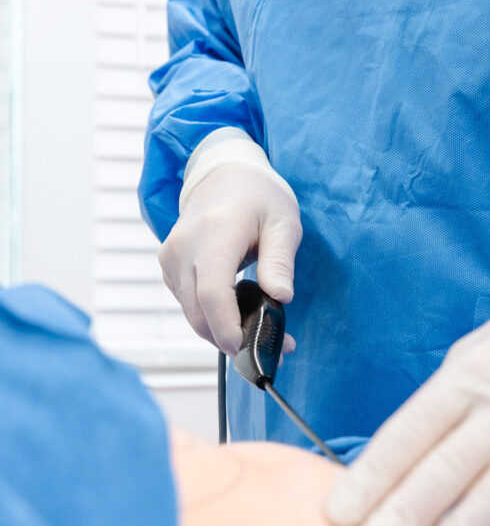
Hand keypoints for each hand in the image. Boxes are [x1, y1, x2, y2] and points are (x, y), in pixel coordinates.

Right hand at [159, 159, 301, 355]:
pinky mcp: (169, 267)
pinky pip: (189, 304)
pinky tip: (239, 315)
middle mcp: (184, 247)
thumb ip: (280, 260)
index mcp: (215, 232)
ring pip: (191, 313)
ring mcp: (171, 258)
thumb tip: (281, 297)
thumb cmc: (259, 197)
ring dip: (222, 333)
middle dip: (232, 339)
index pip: (211, 291)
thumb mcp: (283, 222)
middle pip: (198, 310)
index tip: (247, 347)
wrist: (223, 175)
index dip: (226, 326)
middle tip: (273, 350)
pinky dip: (211, 318)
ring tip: (262, 334)